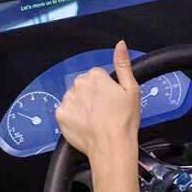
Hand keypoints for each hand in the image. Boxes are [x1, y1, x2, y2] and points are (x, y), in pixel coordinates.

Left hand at [55, 41, 140, 168]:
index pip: (96, 76)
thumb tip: (120, 44)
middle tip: (104, 112)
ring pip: (74, 99)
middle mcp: (78, 84)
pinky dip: (73, 118)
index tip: (111, 101)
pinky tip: (85, 125)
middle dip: (91, 96)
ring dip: (81, 106)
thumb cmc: (124, 121)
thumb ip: (123, 64)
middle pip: (83, 86)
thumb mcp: (131, 89)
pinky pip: (66, 112)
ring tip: (95, 120)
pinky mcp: (60, 114)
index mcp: (95, 76)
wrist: (112, 146)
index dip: (105, 90)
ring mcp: (68, 99)